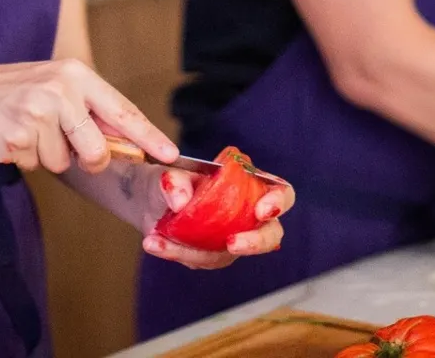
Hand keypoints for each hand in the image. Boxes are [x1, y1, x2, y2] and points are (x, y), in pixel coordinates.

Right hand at [0, 58, 176, 173]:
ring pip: (63, 162)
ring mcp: (38, 112)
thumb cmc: (5, 93)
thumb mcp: (50, 87)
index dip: (148, 136)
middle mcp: (60, 89)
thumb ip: (86, 111)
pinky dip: (23, 158)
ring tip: (24, 131)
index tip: (171, 154)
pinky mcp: (17, 135)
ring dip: (44, 155)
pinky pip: (36, 165)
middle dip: (86, 160)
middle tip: (60, 143)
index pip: (122, 110)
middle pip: (97, 150)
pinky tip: (8, 137)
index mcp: (74, 73)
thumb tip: (124, 143)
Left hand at [141, 168, 294, 269]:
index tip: (262, 210)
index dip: (279, 202)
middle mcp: (248, 216)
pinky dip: (176, 253)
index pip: (283, 193)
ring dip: (195, 252)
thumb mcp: (172, 173)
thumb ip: (176, 181)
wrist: (151, 200)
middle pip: (271, 234)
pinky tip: (154, 244)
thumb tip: (181, 201)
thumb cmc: (174, 180)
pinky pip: (199, 260)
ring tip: (160, 239)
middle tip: (232, 243)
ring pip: (228, 255)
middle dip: (255, 242)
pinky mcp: (211, 256)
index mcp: (253, 185)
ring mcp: (233, 238)